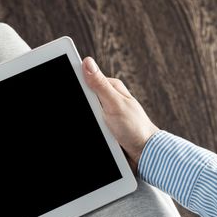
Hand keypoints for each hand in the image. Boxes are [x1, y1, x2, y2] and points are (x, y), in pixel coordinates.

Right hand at [82, 57, 158, 171]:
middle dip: (80, 107)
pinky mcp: (104, 127)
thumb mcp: (115, 104)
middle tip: (92, 118)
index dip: (74, 83)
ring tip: (96, 129)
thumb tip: (87, 62)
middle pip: (83, 98)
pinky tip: (94, 134)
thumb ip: (100, 85)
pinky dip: (91, 129)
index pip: (85, 79)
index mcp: (111, 87)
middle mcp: (108, 99)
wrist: (145, 153)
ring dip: (87, 121)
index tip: (72, 94)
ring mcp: (105, 113)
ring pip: (86, 113)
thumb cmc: (135, 128)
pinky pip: (91, 126)